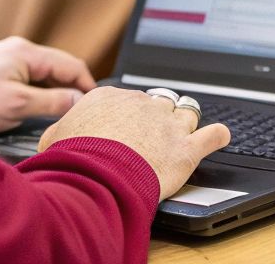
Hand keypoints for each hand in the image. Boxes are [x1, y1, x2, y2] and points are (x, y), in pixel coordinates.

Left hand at [0, 36, 94, 135]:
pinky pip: (18, 81)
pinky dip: (28, 94)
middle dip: (69, 89)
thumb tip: (78, 100)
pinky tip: (23, 112)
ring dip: (47, 93)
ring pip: (35, 76)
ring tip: (52, 116)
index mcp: (26, 53)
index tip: (97, 103)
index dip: (88, 85)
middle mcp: (14, 50)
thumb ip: (51, 102)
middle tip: (78, 112)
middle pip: (54, 70)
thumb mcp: (16, 105)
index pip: (72, 65)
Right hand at [39, 87, 231, 198]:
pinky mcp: (187, 149)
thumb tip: (58, 132)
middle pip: (160, 102)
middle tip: (155, 129)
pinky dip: (218, 135)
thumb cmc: (72, 158)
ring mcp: (169, 125)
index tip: (129, 122)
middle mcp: (144, 105)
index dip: (131, 112)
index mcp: (113, 98)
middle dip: (160, 113)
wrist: (95, 176)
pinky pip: (213, 135)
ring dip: (186, 120)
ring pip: (187, 112)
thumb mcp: (54, 138)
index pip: (129, 98)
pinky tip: (220, 136)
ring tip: (184, 129)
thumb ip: (61, 130)